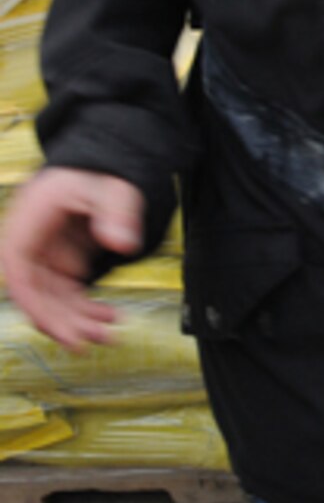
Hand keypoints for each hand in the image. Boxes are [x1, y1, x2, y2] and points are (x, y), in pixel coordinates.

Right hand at [0, 168, 144, 350]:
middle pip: (37, 295)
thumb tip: (122, 244)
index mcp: (27, 224)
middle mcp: (29, 244)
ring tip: (110, 333)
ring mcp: (44, 256)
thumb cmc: (100, 170)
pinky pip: (65, 294)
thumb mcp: (112, 186)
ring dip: (77, 320)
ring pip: (52, 300)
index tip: (63, 331)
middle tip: (97, 339)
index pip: (21, 276)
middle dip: (65, 322)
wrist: (103, 162)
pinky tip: (107, 317)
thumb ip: (117, 212)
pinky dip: (84, 308)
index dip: (38, 308)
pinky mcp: (60, 262)